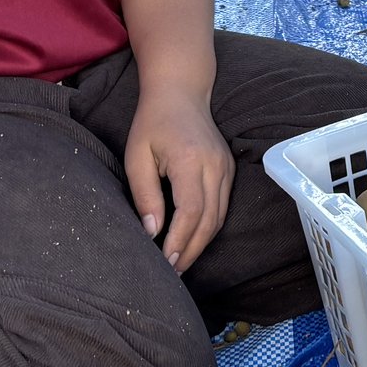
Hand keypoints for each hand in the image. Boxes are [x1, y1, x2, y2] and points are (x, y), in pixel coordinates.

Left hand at [125, 81, 234, 272]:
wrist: (181, 92)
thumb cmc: (153, 123)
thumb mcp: (137, 157)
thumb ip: (145, 195)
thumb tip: (152, 232)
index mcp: (192, 161)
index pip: (191, 212)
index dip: (179, 242)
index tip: (165, 264)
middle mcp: (216, 166)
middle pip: (209, 221)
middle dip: (190, 251)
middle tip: (171, 274)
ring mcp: (226, 167)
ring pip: (219, 217)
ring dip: (200, 244)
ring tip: (179, 264)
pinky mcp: (228, 170)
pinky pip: (222, 207)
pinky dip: (207, 228)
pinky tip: (191, 240)